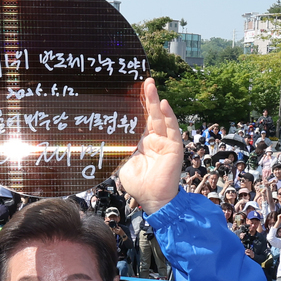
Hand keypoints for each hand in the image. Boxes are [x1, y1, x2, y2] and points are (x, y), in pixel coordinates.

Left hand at [118, 78, 182, 214]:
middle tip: (144, 81)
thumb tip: (106, 135)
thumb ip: (120, 148)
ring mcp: (165, 142)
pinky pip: (172, 128)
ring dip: (156, 101)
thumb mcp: (123, 162)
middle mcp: (154, 140)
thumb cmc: (138, 184)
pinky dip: (169, 115)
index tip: (131, 91)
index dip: (136, 106)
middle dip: (147, 97)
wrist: (152, 199)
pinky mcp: (174, 147)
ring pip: (160, 117)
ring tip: (151, 85)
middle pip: (150, 114)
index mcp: (142, 142)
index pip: (140, 120)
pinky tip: (164, 104)